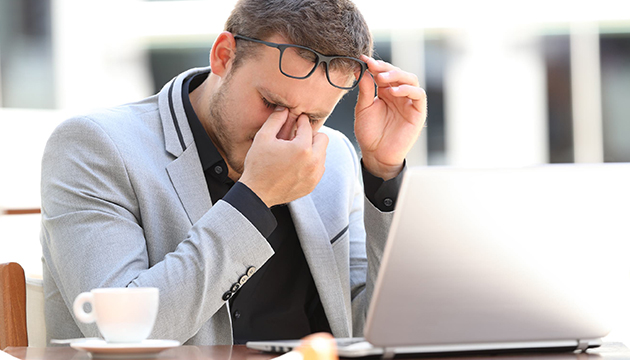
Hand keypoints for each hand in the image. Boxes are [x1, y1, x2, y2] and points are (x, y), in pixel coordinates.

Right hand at [240, 107, 328, 206]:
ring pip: (323, 154)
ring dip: (312, 150)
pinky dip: (311, 164)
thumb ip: (275, 120)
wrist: (257, 193)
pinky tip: (297, 164)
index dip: (301, 121)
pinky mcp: (312, 185)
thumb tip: (284, 108)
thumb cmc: (258, 165)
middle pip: (323, 139)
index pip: (308, 126)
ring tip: (295, 151)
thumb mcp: (263, 137)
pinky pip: (319, 168)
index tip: (296, 120)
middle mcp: (313, 162)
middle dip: (311, 135)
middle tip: (297, 137)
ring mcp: (314, 175)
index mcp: (302, 148)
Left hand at [355, 56, 426, 179]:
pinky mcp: (418, 112)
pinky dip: (407, 90)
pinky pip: (418, 95)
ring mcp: (409, 102)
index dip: (376, 65)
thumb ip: (365, 89)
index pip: (384, 72)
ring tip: (381, 79)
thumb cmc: (369, 133)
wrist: (376, 154)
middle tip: (373, 67)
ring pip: (410, 80)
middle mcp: (399, 94)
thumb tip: (362, 69)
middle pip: (398, 73)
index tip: (363, 59)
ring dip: (397, 76)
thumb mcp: (363, 108)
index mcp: (385, 91)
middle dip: (386, 68)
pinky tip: (393, 92)